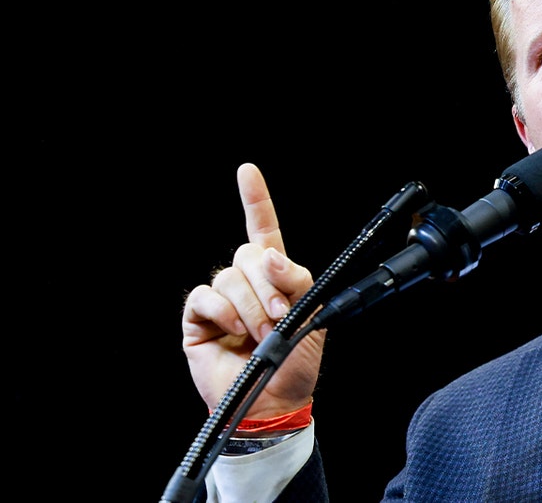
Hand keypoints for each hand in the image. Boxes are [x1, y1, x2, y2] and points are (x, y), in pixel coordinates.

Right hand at [182, 163, 323, 417]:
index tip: (247, 171)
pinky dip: (222, 312)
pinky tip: (231, 332)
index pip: (262, 229)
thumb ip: (297, 280)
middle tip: (280, 317)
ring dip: (250, 307)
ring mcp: (220, 300)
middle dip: (268, 286)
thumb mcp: (312, 316)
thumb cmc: (297, 361)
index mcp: (274, 276)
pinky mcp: (197, 319)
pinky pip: (204, 297)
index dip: (255, 200)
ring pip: (228, 278)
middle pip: (247, 255)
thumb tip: (270, 255)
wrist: (275, 401)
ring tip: (260, 334)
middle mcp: (245, 283)